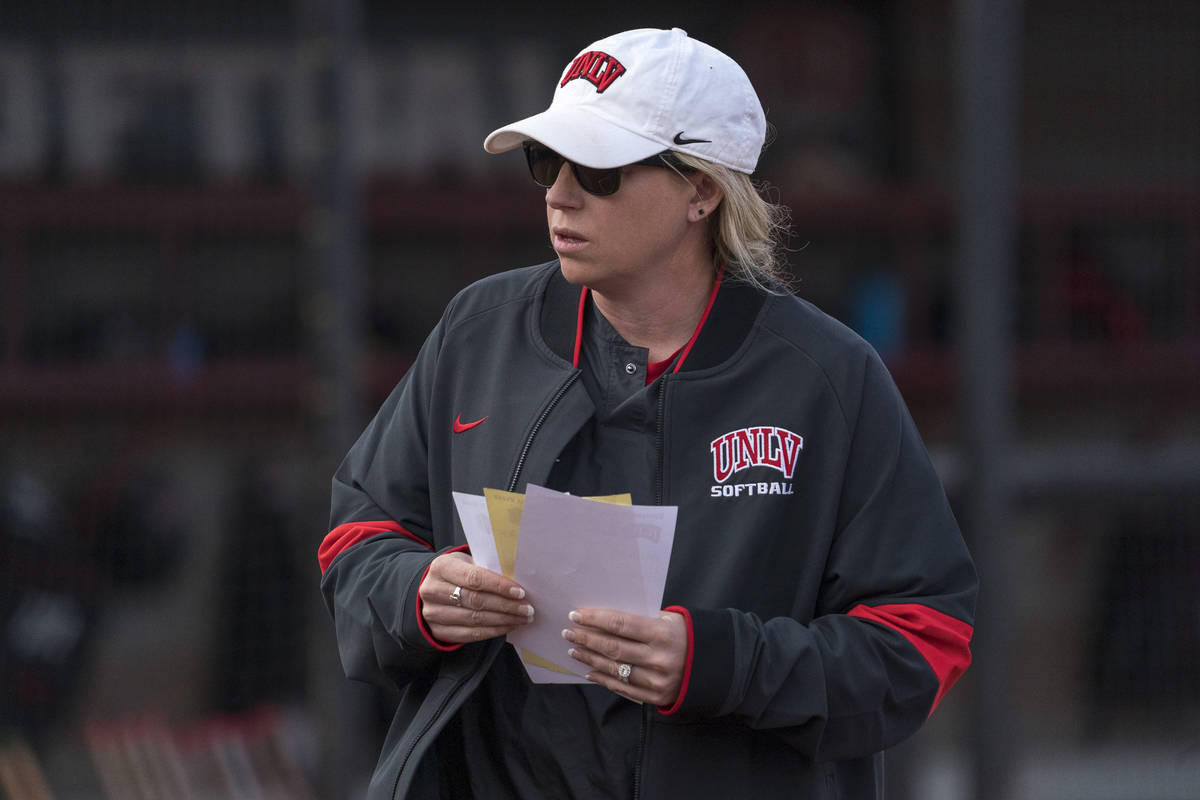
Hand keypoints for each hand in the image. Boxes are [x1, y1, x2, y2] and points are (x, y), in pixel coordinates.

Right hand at [418, 552, 533, 643]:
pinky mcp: (438, 631)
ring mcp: (433, 613)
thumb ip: (486, 568)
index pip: (474, 578)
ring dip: (504, 620)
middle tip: (527, 608)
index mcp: (441, 567)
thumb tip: (517, 581)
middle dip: (506, 606)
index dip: (499, 586)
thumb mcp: (467, 562)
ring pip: (475, 619)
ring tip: (523, 618)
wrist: (433, 589)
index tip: (520, 592)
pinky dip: (493, 631)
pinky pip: (470, 634)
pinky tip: (508, 626)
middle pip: (476, 601)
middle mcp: (433, 590)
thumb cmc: (457, 573)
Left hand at [563, 608, 686, 706]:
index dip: (595, 619)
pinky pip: (623, 688)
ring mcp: (656, 680)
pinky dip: (603, 679)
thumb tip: (604, 618)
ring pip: (614, 669)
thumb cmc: (685, 635)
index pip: (620, 624)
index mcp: (662, 634)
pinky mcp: (655, 697)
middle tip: (568, 632)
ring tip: (574, 650)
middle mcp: (659, 658)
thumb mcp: (669, 620)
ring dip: (590, 659)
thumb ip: (641, 619)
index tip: (576, 615)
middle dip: (587, 639)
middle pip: (613, 648)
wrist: (710, 666)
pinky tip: (589, 671)